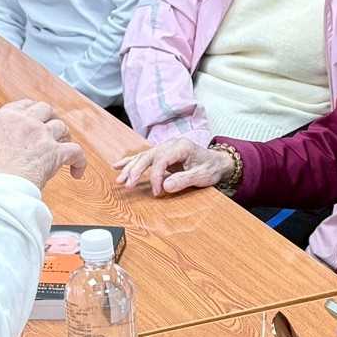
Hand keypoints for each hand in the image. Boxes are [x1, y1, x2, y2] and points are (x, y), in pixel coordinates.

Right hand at [0, 99, 87, 190]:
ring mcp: (42, 135)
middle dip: (49, 119)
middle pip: (46, 109)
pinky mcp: (56, 153)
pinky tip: (77, 170)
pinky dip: (79, 161)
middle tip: (50, 131)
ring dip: (63, 136)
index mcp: (5, 118)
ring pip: (61, 127)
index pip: (24, 105)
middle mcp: (26, 122)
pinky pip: (76, 151)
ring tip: (62, 147)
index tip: (35, 118)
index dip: (32, 111)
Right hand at [114, 137, 232, 197]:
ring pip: (143, 156)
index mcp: (181, 147)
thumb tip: (166, 186)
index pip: (161, 160)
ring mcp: (165, 148)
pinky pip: (144, 157)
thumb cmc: (211, 168)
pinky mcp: (162, 154)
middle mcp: (171, 144)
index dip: (156, 177)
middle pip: (148, 156)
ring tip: (119, 180)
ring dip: (130, 168)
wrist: (218, 162)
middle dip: (136, 171)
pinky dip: (130, 162)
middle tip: (128, 186)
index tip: (156, 192)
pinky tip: (118, 166)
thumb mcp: (202, 176)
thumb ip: (184, 180)